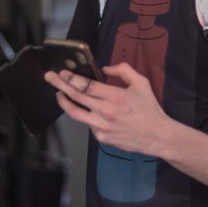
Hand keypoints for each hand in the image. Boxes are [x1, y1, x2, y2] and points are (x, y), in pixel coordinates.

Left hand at [44, 63, 171, 155]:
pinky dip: (85, 115)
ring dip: (64, 102)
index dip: (71, 78)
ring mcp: (102, 127)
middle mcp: (105, 112)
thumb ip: (123, 70)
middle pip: (76, 97)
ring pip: (76, 114)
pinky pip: (88, 124)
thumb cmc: (149, 109)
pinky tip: (85, 110)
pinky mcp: (102, 138)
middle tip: (50, 78)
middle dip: (60, 85)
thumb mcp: (141, 83)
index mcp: (115, 96)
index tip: (63, 72)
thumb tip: (105, 68)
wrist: (157, 135)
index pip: (86, 85)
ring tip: (58, 94)